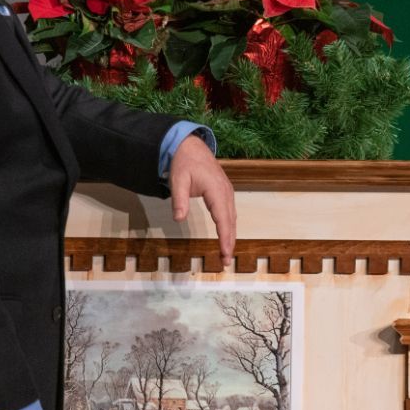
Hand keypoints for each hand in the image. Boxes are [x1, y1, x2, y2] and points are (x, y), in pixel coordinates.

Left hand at [168, 133, 236, 261]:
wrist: (191, 146)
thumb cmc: (184, 163)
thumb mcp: (178, 180)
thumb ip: (179, 200)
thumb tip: (179, 219)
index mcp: (216, 190)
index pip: (222, 219)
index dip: (224, 238)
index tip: (225, 254)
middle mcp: (226, 193)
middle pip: (230, 222)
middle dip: (229, 243)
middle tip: (225, 262)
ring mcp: (227, 193)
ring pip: (232, 219)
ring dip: (230, 237)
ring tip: (226, 254)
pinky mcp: (225, 193)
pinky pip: (230, 213)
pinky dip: (229, 227)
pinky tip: (226, 237)